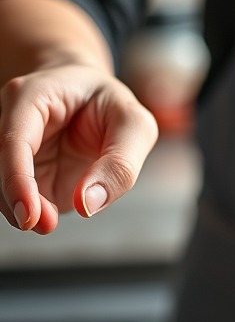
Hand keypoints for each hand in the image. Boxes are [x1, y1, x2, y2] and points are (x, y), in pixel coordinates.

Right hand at [0, 62, 158, 233]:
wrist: (92, 96)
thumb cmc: (112, 105)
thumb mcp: (135, 125)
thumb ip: (119, 164)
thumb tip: (87, 204)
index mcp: (31, 98)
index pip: (13, 141)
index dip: (17, 181)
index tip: (30, 215)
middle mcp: (11, 122)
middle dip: (17, 200)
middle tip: (46, 224)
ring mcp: (13, 148)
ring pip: (0, 185)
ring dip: (21, 209)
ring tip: (49, 222)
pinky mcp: (21, 170)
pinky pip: (14, 195)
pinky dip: (28, 210)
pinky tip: (46, 217)